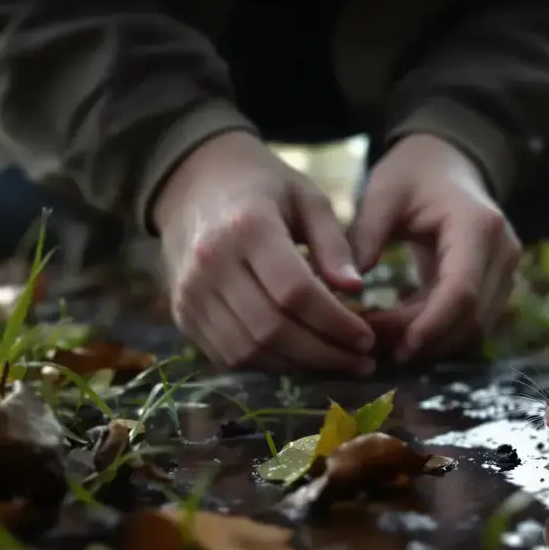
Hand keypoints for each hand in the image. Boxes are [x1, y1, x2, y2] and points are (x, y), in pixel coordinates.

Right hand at [153, 131, 375, 373]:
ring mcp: (190, 293)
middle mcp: (211, 264)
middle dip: (322, 353)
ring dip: (297, 367)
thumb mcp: (308, 197)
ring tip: (335, 363)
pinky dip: (267, 365)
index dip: (335, 322)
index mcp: (247, 227)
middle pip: (271, 328)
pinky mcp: (182, 314)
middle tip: (360, 361)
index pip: (296, 292)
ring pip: (248, 351)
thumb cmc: (261, 186)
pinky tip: (298, 359)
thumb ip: (333, 243)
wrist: (192, 182)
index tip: (366, 337)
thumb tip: (356, 289)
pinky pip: (226, 355)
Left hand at [350, 134, 522, 362]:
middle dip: (424, 340)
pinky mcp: (496, 285)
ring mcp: (504, 270)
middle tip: (373, 348)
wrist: (448, 162)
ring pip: (474, 328)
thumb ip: (365, 234)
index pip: (462, 290)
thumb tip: (346, 287)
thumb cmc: (413, 174)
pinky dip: (437, 335)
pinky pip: (471, 323)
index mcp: (477, 225)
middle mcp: (502, 252)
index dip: (432, 326)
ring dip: (431, 343)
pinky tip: (400, 335)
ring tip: (381, 345)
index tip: (398, 348)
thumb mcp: (382, 192)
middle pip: (471, 317)